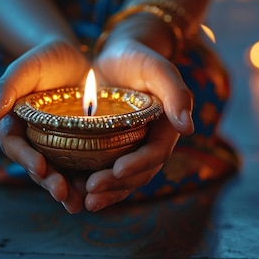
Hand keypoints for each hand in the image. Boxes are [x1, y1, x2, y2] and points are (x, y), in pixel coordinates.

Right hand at [0, 41, 89, 212]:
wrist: (74, 59)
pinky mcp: (77, 148)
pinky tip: (98, 193)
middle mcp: (32, 142)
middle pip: (37, 167)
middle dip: (49, 182)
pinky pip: (81, 168)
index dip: (26, 159)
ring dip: (68, 191)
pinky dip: (88, 182)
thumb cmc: (43, 60)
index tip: (40, 167)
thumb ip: (5, 89)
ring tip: (79, 204)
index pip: (15, 146)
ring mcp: (54, 147)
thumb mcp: (25, 69)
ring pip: (59, 174)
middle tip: (63, 193)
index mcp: (13, 125)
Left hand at [84, 38, 193, 210]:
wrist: (117, 57)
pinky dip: (88, 184)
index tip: (118, 170)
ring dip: (103, 194)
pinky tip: (71, 190)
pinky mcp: (107, 150)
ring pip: (119, 180)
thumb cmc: (140, 59)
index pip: (155, 154)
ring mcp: (128, 150)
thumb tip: (187, 127)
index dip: (138, 165)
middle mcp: (147, 145)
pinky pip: (101, 171)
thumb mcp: (158, 68)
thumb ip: (176, 92)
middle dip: (115, 186)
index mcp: (165, 130)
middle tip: (91, 192)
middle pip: (136, 174)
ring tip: (83, 202)